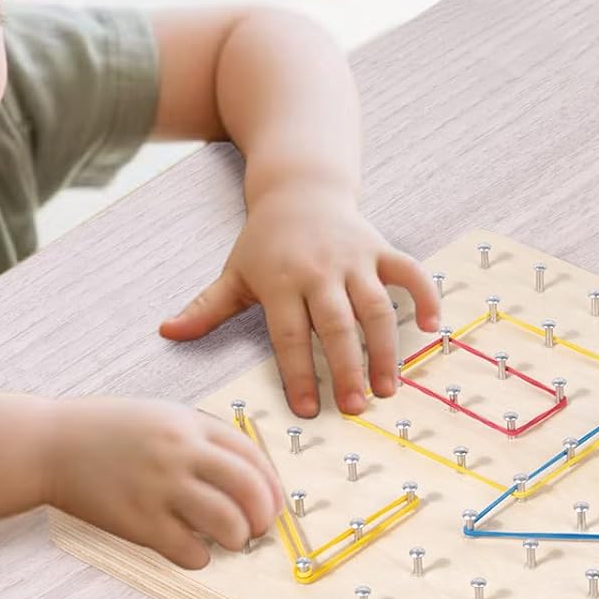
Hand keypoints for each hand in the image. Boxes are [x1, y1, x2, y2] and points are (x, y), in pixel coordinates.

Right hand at [43, 397, 281, 568]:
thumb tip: (248, 476)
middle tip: (257, 528)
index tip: (272, 504)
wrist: (47, 445)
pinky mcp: (138, 522)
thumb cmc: (106, 432)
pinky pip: (190, 552)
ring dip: (238, 539)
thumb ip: (202, 438)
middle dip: (264, 516)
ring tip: (229, 541)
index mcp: (189, 424)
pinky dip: (201, 557)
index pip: (253, 457)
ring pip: (228, 524)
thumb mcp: (161, 416)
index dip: (272, 486)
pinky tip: (192, 550)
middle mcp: (180, 452)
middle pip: (250, 489)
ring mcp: (159, 488)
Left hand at [158, 184, 440, 417]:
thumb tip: (166, 333)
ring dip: (385, 349)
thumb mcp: (234, 272)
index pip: (289, 335)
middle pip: (335, 325)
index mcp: (280, 281)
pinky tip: (432, 328)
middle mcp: (319, 270)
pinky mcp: (380, 248)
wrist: (299, 188)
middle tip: (355, 408)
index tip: (309, 410)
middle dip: (346, 368)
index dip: (298, 374)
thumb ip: (205, 308)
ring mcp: (354, 259)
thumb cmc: (265, 241)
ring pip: (375, 306)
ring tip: (388, 388)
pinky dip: (424, 296)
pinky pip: (408, 271)